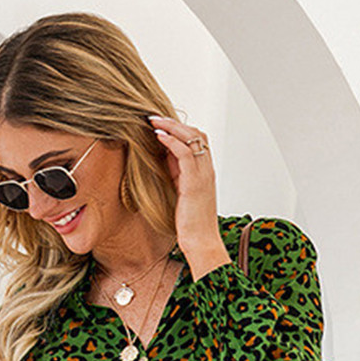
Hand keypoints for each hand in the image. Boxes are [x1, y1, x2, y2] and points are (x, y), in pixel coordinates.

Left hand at [146, 114, 226, 276]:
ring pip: (191, 138)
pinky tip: (157, 136)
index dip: (179, 129)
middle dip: (174, 122)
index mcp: (204, 171)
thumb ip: (175, 175)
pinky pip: (185, 153)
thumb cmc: (191, 224)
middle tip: (153, 117)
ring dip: (171, 126)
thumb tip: (162, 159)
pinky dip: (171, 141)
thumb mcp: (181, 193)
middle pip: (195, 133)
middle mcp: (206, 169)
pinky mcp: (195, 182)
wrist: (201, 243)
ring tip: (152, 121)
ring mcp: (203, 174)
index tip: (160, 125)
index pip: (197, 139)